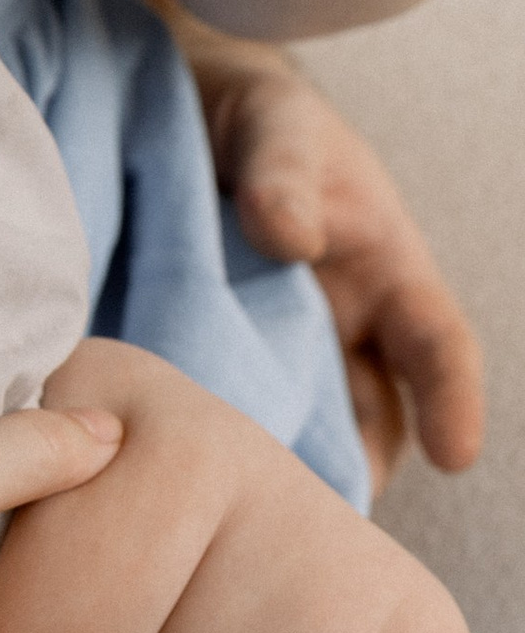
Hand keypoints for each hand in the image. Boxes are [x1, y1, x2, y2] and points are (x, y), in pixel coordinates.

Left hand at [201, 52, 484, 489]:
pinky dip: (209, 443)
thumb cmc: (255, 115)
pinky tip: (176, 474)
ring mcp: (276, 347)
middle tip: (321, 526)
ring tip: (243, 519)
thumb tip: (290, 237)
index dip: (454, 399)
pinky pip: (219, 409)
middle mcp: (340, 325)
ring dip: (276, 471)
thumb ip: (283, 170)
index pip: (437, 344)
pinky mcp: (209, 355)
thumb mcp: (275, 124)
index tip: (456, 453)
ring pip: (294, 426)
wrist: (177, 105)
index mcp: (384, 271)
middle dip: (351, 471)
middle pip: (366, 417)